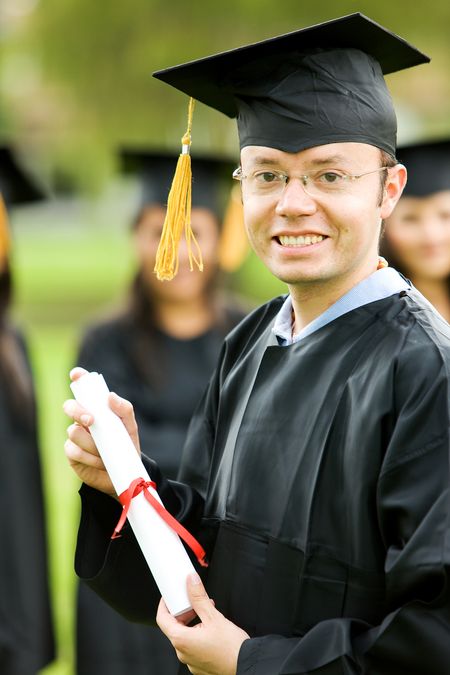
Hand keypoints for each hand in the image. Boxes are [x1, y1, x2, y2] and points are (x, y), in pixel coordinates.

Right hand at [63, 367, 140, 496]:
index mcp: (97, 409)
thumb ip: (124, 410)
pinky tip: (100, 462)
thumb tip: (110, 396)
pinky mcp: (72, 453)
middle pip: (70, 407)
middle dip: (78, 412)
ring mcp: (75, 436)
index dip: (78, 379)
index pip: (84, 389)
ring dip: (92, 443)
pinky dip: (88, 457)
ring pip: (73, 432)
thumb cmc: (126, 446)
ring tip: (106, 452)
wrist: (125, 473)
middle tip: (91, 421)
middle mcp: (82, 419)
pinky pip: (73, 450)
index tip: (76, 374)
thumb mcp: (130, 427)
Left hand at [157, 573, 248, 674]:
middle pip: (174, 627)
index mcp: (181, 640)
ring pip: (185, 637)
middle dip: (183, 612)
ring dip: (192, 623)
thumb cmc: (231, 647)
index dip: (164, 604)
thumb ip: (199, 597)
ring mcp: (191, 661)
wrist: (246, 664)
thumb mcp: (213, 616)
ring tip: (206, 613)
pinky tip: (210, 629)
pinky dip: (198, 635)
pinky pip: (193, 647)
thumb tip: (191, 581)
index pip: (162, 619)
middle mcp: (182, 653)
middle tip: (192, 602)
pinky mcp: (199, 665)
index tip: (169, 596)